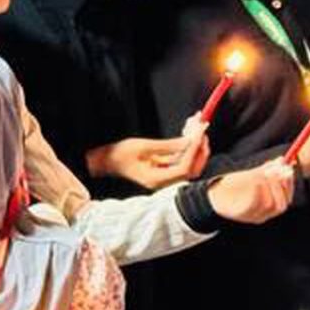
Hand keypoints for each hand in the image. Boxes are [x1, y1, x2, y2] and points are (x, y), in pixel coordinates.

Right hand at [89, 134, 208, 190]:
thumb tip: (189, 141)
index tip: (199, 134)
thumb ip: (168, 146)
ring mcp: (164, 176)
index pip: (184, 168)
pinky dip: (186, 147)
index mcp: (156, 179)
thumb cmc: (119, 154)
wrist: (107, 160)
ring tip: (197, 128)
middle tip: (202, 130)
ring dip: (194, 147)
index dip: (193, 151)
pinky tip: (188, 133)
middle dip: (199, 150)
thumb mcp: (143, 146)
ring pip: (187, 164)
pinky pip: (180, 159)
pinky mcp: (163, 169)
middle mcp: (163, 182)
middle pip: (191, 169)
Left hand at [204, 159, 296, 225]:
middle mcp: (262, 214)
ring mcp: (251, 216)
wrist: (212, 195)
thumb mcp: (253, 176)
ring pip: (268, 204)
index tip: (288, 168)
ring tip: (260, 174)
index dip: (289, 184)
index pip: (287, 199)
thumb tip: (282, 160)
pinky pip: (253, 204)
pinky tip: (255, 181)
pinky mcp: (240, 214)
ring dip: (267, 186)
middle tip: (275, 170)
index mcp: (268, 207)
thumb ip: (268, 170)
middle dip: (279, 185)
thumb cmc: (233, 186)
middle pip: (280, 204)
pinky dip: (256, 191)